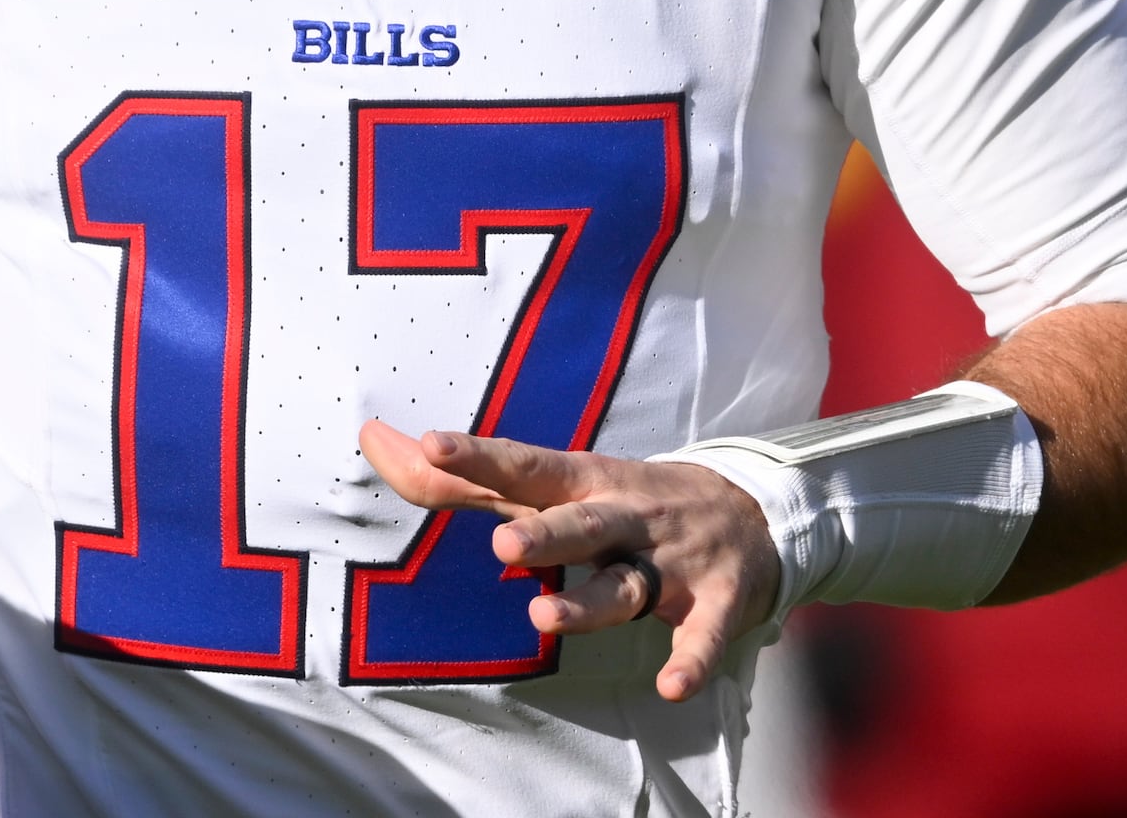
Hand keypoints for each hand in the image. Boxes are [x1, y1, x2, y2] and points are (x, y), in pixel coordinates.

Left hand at [358, 419, 777, 702]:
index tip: (432, 443)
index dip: (479, 456)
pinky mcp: (714, 600)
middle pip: (580, 522)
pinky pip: (702, 634)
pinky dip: (690, 659)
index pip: (523, 466)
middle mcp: (625, 514)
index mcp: (583, 481)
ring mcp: (670, 559)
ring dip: (590, 601)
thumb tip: (373, 440)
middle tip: (502, 546)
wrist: (752, 507)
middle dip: (544, 533)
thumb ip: (464, 477)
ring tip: (545, 616)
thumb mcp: (556, 481)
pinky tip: (671, 686)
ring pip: (625, 582)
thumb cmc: (623, 497)